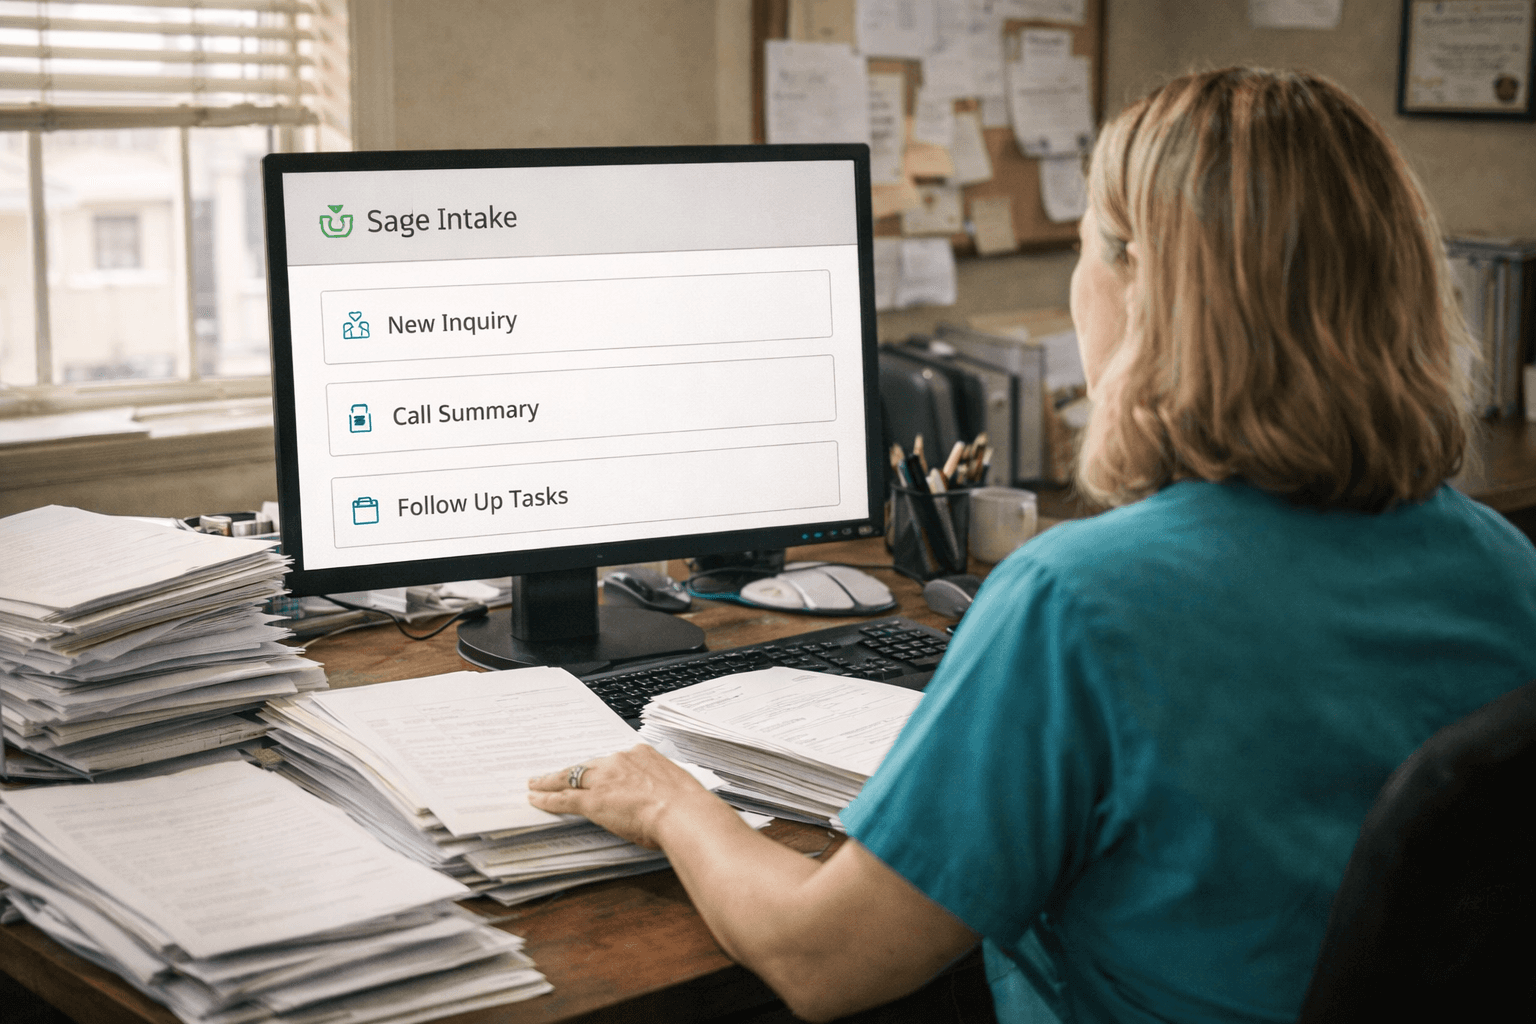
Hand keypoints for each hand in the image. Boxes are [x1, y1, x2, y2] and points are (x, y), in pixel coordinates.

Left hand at [528, 743, 713, 849]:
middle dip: (568, 770)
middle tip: (552, 773)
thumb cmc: (686, 804)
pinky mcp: (593, 801)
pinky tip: (536, 800)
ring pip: (569, 778)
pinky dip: (548, 799)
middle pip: (586, 765)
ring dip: (550, 781)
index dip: (599, 767)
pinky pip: (564, 798)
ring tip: (536, 784)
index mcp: (641, 754)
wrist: (682, 812)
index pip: (613, 760)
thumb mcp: (674, 785)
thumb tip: (657, 797)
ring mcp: (604, 780)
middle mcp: (619, 761)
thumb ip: (659, 786)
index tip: (594, 769)